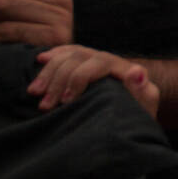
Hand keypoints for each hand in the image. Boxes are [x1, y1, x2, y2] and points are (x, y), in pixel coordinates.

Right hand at [29, 44, 159, 117]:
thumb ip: (142, 92)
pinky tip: (40, 60)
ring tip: (34, 92)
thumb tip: (136, 71)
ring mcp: (98, 62)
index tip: (65, 102)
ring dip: (49, 73)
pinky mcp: (87, 67)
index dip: (78, 79)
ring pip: (69, 55)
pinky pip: (68, 53)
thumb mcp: (143, 109)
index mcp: (125, 70)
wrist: (133, 125)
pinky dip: (53, 56)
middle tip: (44, 106)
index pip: (99, 63)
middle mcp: (111, 62)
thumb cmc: (137, 120)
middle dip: (58, 80)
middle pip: (79, 58)